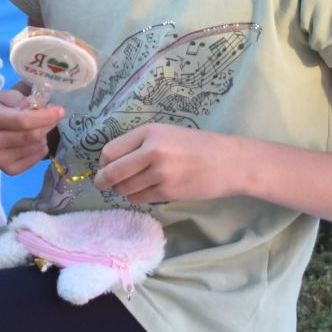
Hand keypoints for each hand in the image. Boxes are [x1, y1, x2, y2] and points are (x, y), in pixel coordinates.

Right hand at [0, 88, 63, 175]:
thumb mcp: (6, 97)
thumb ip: (25, 101)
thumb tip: (47, 110)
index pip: (22, 120)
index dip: (45, 117)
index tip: (60, 111)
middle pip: (30, 136)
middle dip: (47, 125)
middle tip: (53, 118)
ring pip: (34, 148)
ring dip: (44, 137)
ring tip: (39, 129)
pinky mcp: (6, 169)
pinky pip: (33, 161)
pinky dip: (40, 151)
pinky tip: (36, 142)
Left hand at [94, 123, 238, 204]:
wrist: (230, 161)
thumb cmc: (197, 146)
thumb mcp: (166, 134)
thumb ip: (140, 145)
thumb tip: (110, 163)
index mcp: (148, 132)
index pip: (110, 151)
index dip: (103, 163)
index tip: (104, 168)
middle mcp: (152, 151)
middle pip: (113, 172)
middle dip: (103, 181)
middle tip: (102, 185)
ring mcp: (160, 173)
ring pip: (125, 188)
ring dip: (123, 190)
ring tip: (132, 186)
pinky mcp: (169, 192)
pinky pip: (141, 198)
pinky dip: (139, 197)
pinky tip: (148, 191)